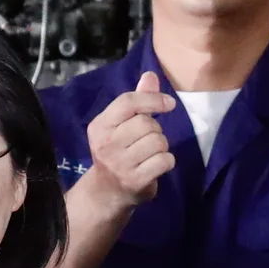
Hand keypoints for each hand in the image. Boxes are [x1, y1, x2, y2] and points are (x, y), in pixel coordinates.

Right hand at [83, 72, 176, 210]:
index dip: (152, 99)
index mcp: (100, 126)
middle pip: (146, 123)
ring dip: (161, 146)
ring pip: (158, 141)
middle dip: (155, 129)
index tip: (169, 104)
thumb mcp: (120, 125)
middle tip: (147, 139)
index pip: (128, 102)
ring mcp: (120, 164)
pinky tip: (155, 165)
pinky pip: (165, 160)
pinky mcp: (135, 181)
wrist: (106, 192)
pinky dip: (166, 161)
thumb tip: (151, 75)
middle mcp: (106, 144)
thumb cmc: (117, 152)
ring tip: (150, 154)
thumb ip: (137, 101)